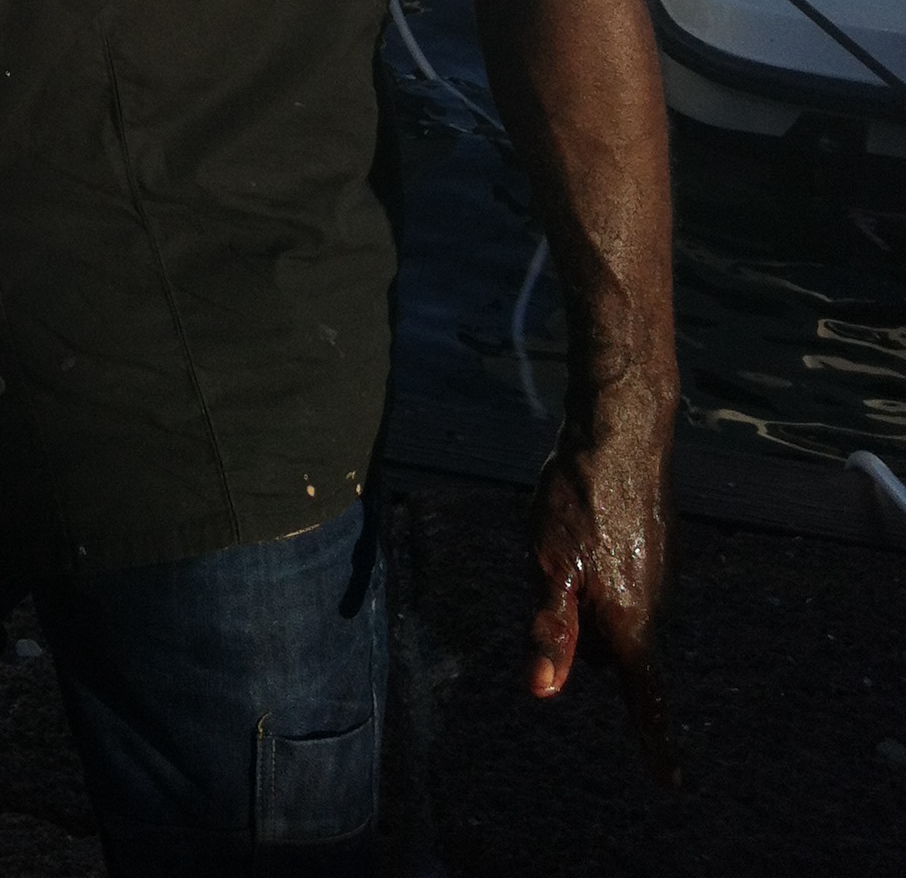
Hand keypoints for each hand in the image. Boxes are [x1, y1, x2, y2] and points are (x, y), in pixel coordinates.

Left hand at [527, 406, 677, 783]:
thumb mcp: (548, 562)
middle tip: (552, 568)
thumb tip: (543, 691)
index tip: (672, 783)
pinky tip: (586, 523)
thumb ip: (549, 629)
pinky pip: (621, 583)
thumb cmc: (579, 496)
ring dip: (586, 594)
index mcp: (631, 621)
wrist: (622, 432)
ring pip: (611, 612)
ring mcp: (663, 579)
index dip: (655, 742)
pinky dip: (599, 568)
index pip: (644, 697)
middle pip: (607, 649)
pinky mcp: (660, 554)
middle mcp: (657, 608)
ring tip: (568, 537)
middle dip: (578, 631)